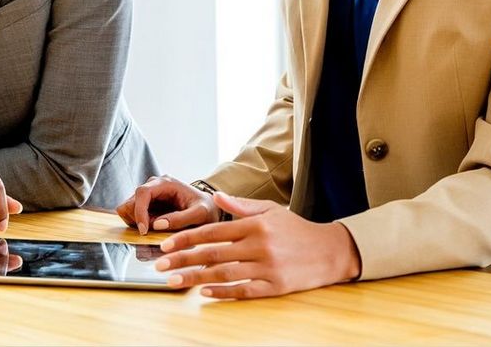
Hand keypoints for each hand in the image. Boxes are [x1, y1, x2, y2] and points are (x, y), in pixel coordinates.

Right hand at [116, 175, 219, 234]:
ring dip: (136, 224)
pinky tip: (153, 231)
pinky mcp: (146, 206)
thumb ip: (181, 219)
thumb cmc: (206, 208)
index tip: (144, 231)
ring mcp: (148, 196)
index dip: (139, 212)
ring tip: (154, 233)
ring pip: (128, 210)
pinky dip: (137, 226)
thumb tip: (157, 225)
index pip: (142, 192)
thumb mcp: (200, 214)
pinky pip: (132, 217)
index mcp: (166, 183)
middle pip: (131, 202)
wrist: (208, 208)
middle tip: (151, 234)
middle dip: (137, 220)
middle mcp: (153, 186)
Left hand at [154, 191, 361, 298]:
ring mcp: (267, 267)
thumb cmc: (296, 229)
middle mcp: (259, 245)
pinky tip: (205, 292)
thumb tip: (216, 197)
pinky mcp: (275, 287)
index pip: (213, 231)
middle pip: (213, 254)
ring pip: (224, 273)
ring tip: (175, 282)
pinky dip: (223, 292)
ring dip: (195, 278)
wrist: (329, 251)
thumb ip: (241, 206)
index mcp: (255, 224)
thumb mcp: (270, 210)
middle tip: (161, 266)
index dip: (187, 238)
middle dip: (183, 259)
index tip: (167, 244)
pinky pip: (244, 290)